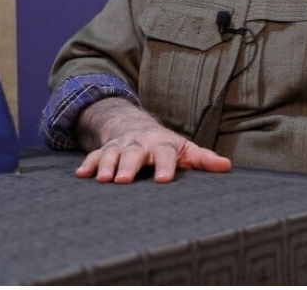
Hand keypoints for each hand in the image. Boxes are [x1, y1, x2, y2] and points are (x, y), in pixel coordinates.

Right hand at [74, 98, 230, 183]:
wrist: (135, 126)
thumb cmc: (165, 145)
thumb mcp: (185, 149)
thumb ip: (203, 159)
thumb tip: (226, 166)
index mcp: (162, 144)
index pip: (166, 154)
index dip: (165, 166)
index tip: (163, 180)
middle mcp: (140, 143)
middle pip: (134, 153)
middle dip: (128, 165)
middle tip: (123, 180)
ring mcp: (120, 145)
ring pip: (111, 153)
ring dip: (106, 165)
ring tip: (103, 180)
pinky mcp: (105, 150)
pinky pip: (94, 156)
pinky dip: (87, 165)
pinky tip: (80, 176)